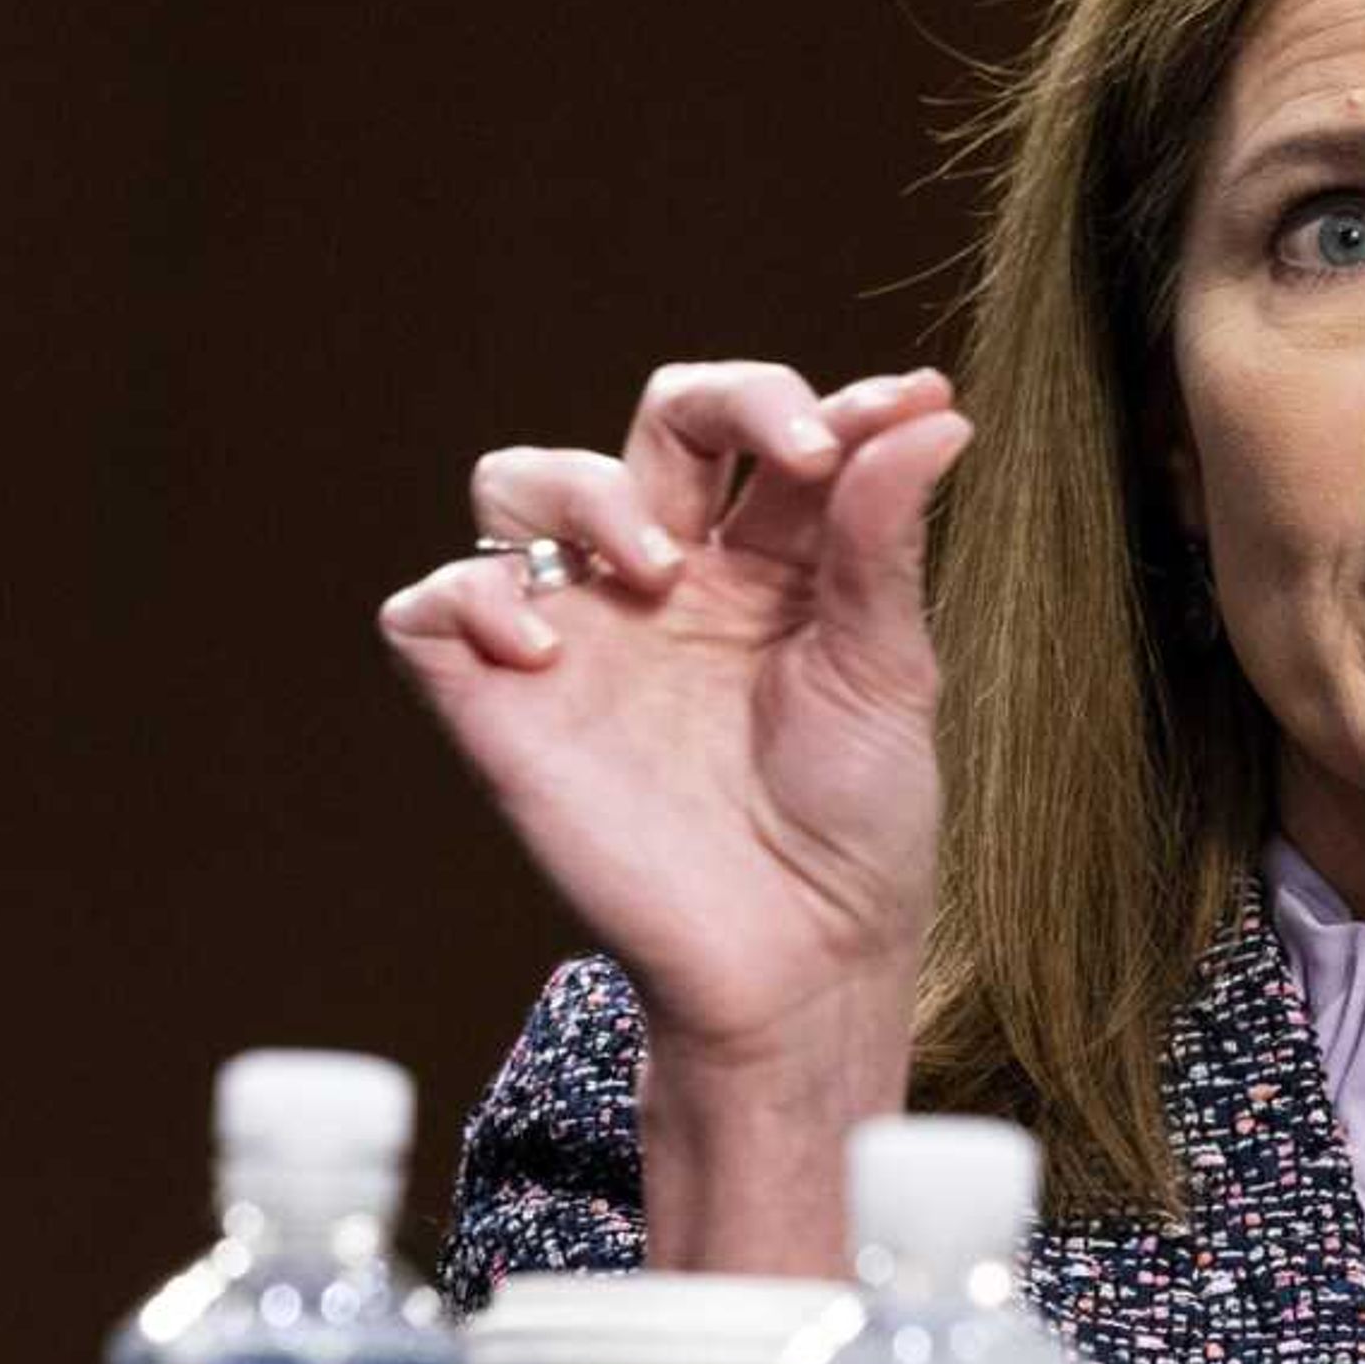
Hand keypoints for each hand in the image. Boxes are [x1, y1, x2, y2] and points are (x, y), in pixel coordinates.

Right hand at [381, 362, 971, 1263]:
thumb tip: (933, 410)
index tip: (900, 409)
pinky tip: (546, 652)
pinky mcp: (502, 705)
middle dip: (727, 401)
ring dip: (584, 489)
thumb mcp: (887, 671)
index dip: (823, 402)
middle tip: (797, 456)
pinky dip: (472, 599)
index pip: (766, 432)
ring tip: (655, 574)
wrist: (800, 962)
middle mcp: (666, 580)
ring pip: (518, 482)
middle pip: (655, 422)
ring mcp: (580, 635)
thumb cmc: (853, 829)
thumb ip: (883, 538)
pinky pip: (431, 607)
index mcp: (765, 564)